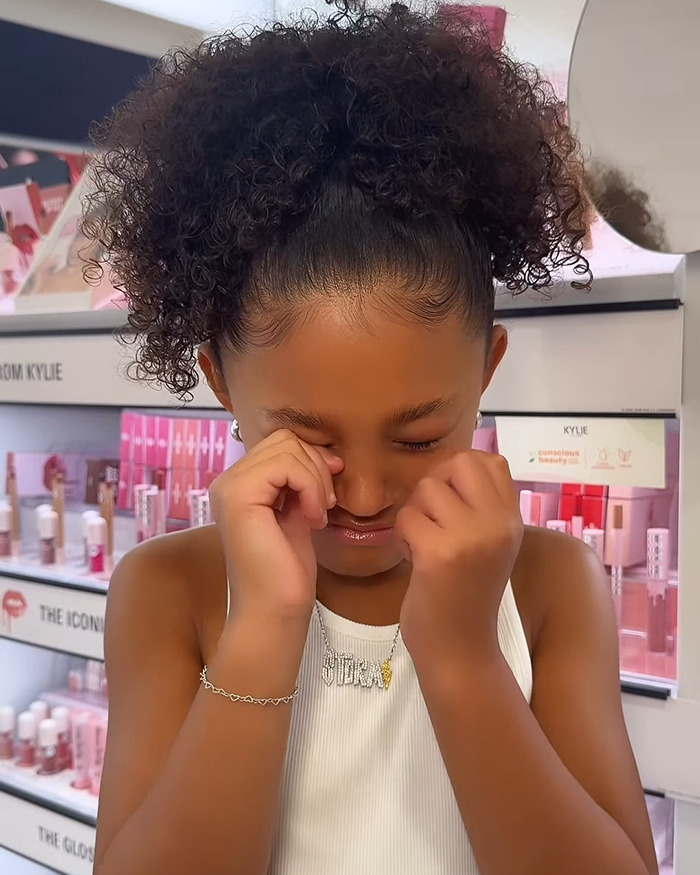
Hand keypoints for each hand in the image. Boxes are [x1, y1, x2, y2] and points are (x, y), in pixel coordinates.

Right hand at [209, 429, 343, 625]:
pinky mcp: (238, 497)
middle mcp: (227, 482)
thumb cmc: (286, 573)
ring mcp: (228, 488)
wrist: (273, 612)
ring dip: (315, 478)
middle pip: (284, 439)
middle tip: (325, 505)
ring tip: (317, 513)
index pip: (281, 443)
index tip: (327, 494)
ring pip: (287, 447)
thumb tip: (326, 454)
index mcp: (239, 485)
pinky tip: (312, 517)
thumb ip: (301, 482)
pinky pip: (285, 465)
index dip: (312, 460)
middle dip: (316, 466)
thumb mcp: (298, 514)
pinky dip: (310, 486)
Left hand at [395, 451, 522, 662]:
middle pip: (459, 462)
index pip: (491, 460)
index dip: (461, 474)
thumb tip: (450, 466)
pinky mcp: (440, 554)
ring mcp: (472, 537)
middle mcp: (499, 524)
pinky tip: (415, 561)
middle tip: (433, 520)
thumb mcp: (488, 544)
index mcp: (513, 520)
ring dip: (415, 514)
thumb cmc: (465, 595)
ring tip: (424, 545)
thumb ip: (479, 506)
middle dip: (436, 484)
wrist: (461, 651)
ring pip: (427, 488)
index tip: (451, 506)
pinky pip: (407, 518)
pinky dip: (402, 537)